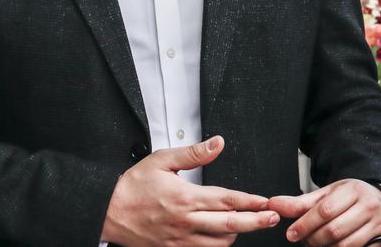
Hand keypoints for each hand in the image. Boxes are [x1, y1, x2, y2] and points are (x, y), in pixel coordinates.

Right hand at [100, 135, 279, 246]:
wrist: (107, 212)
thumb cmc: (133, 186)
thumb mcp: (161, 161)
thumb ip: (193, 153)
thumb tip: (218, 143)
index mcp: (185, 197)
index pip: (226, 200)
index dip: (250, 202)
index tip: (265, 201)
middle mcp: (185, 221)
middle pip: (229, 225)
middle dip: (255, 222)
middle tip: (273, 218)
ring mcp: (180, 240)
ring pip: (218, 243)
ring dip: (236, 234)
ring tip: (247, 224)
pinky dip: (217, 246)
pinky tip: (223, 238)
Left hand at [268, 179, 380, 245]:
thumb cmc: (351, 198)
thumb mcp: (328, 194)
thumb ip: (301, 202)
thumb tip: (274, 205)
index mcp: (353, 190)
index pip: (324, 210)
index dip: (305, 224)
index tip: (292, 233)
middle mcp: (369, 205)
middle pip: (334, 230)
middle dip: (314, 239)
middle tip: (305, 240)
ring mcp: (379, 224)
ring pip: (346, 246)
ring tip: (320, 243)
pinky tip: (335, 246)